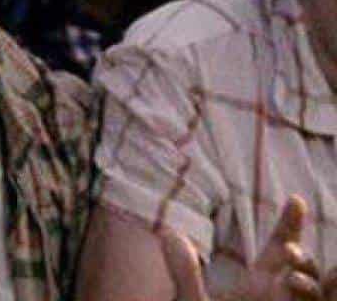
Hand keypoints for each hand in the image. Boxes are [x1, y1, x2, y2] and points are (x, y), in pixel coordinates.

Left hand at [162, 196, 321, 300]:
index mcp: (262, 282)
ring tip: (292, 278)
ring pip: (320, 294)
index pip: (281, 247)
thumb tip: (169, 233)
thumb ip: (186, 271)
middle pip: (305, 267)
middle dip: (302, 257)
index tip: (295, 199)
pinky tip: (299, 286)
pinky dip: (325, 298)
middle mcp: (284, 296)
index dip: (290, 224)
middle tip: (288, 251)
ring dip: (313, 284)